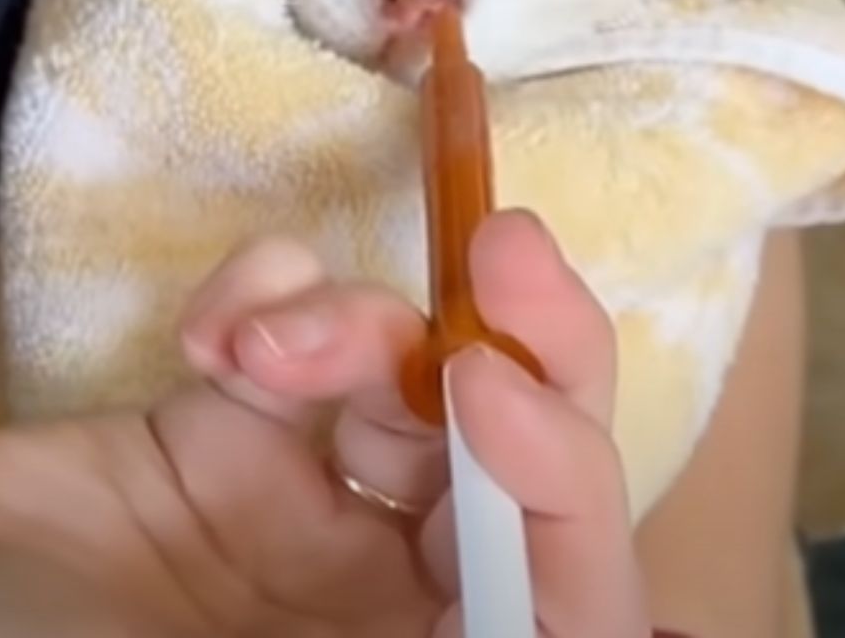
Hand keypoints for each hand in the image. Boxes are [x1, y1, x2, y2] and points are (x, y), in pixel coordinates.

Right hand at [0, 213, 648, 636]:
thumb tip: (632, 627)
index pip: (570, 592)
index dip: (568, 485)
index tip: (489, 390)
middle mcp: (382, 601)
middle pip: (518, 453)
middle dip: (524, 345)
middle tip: (500, 245)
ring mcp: (304, 506)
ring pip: (405, 370)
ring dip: (351, 324)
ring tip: (253, 346)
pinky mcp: (223, 425)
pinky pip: (294, 327)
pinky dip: (270, 299)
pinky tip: (212, 333)